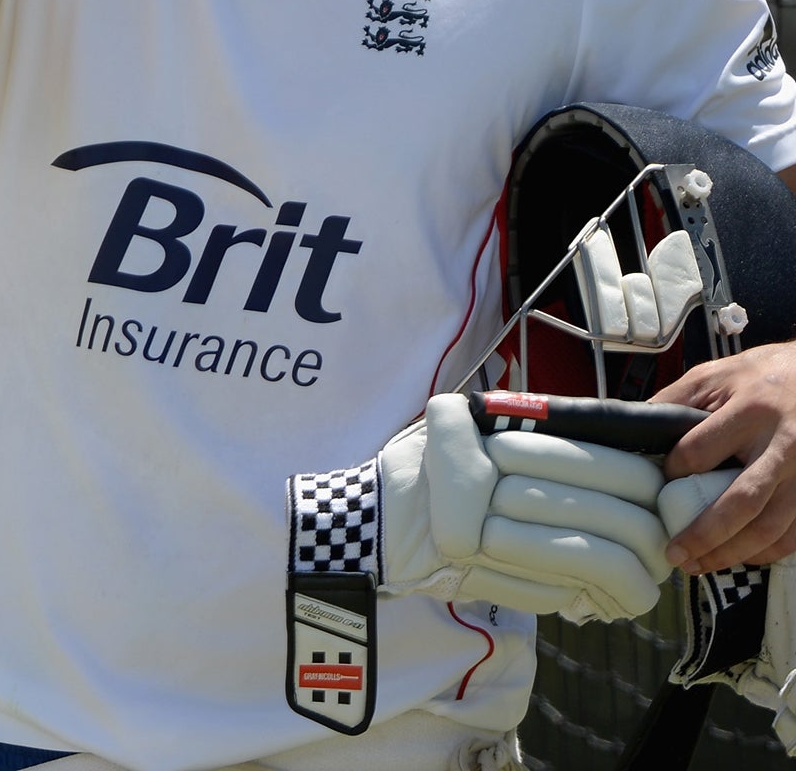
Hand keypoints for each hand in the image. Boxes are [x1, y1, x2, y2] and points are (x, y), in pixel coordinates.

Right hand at [292, 394, 672, 621]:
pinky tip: (599, 603)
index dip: (644, 488)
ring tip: (641, 593)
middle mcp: (485, 467)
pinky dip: (585, 598)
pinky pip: (552, 586)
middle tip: (662, 557)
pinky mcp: (473, 566)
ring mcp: (479, 518)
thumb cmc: (430, 473)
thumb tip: (632, 471)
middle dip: (648, 542)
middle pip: (602, 510)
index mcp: (494, 427)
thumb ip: (537, 437)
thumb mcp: (475, 429)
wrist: (367, 522)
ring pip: (585, 554)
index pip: (598, 460)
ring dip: (628, 582)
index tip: (661, 504)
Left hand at [655, 340, 795, 571]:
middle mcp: (782, 445)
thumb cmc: (763, 375)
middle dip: (704, 533)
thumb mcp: (715, 375)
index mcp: (750, 411)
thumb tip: (633, 426)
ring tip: (700, 565)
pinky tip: (742, 557)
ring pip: (770, 525)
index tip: (659, 483)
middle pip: (740, 501)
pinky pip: (795, 532)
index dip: (673, 472)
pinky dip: (768, 551)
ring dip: (733, 552)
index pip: (699, 452)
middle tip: (674, 554)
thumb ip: (676, 400)